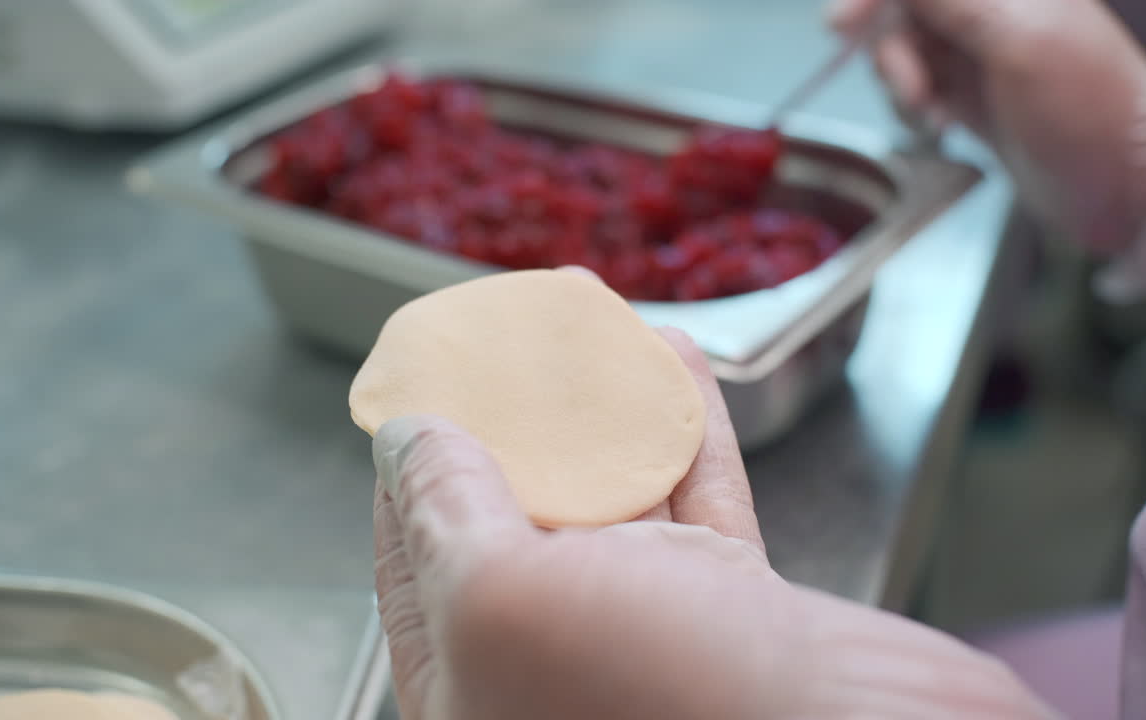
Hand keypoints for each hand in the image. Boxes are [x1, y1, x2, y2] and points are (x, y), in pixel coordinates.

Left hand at [371, 284, 1057, 717]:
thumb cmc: (664, 702)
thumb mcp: (506, 603)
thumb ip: (447, 520)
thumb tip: (409, 443)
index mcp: (478, 690)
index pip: (417, 572)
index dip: (410, 481)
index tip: (417, 400)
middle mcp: (559, 667)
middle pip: (518, 527)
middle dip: (512, 432)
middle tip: (505, 349)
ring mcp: (653, 641)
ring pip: (612, 505)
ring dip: (599, 416)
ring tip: (584, 334)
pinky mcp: (736, 615)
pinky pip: (697, 502)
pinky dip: (682, 431)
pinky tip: (672, 363)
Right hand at [830, 0, 1145, 298]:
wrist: (1127, 188)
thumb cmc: (1092, 111)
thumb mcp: (1016, 40)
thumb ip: (951, 0)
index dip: (875, 0)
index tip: (843, 26)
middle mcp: (992, 16)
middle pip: (904, 13)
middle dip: (890, 50)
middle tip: (908, 88)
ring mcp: (982, 59)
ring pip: (906, 53)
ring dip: (902, 87)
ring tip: (933, 115)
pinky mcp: (975, 102)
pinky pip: (919, 90)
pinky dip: (914, 109)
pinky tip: (940, 127)